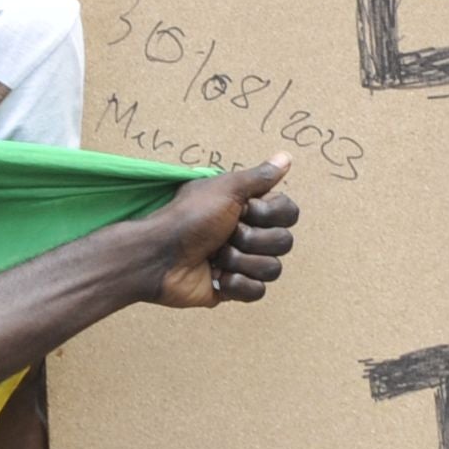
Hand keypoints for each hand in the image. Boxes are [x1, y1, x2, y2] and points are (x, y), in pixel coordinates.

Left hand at [150, 160, 297, 308]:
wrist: (159, 256)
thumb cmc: (188, 218)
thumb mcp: (225, 189)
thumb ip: (259, 176)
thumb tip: (285, 157)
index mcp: (250, 208)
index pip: (288, 213)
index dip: (268, 214)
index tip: (244, 209)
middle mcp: (250, 234)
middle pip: (283, 242)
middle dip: (250, 240)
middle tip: (223, 234)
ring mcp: (243, 262)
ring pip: (272, 269)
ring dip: (240, 261)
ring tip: (214, 256)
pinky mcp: (234, 288)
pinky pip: (258, 291)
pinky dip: (237, 284)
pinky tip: (217, 277)